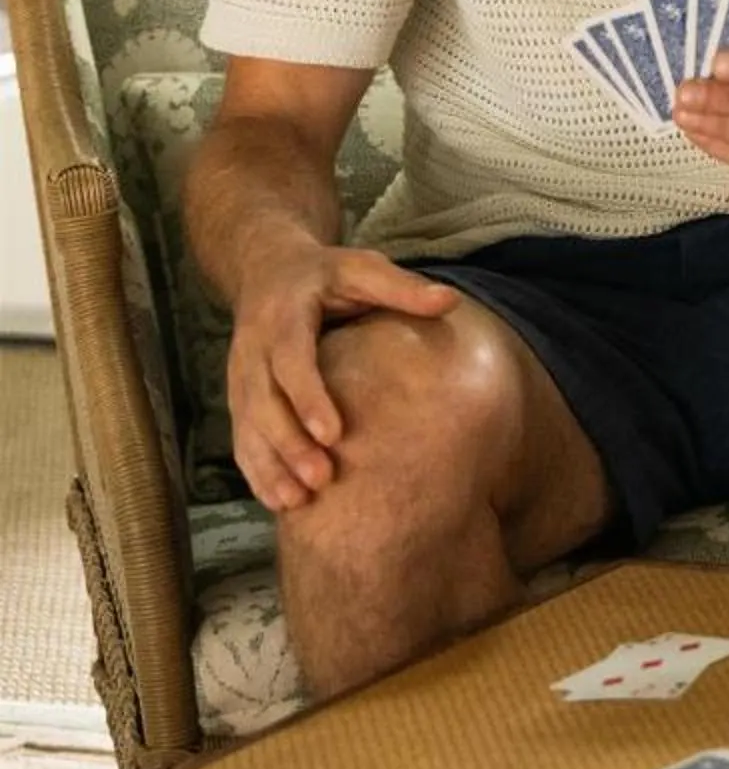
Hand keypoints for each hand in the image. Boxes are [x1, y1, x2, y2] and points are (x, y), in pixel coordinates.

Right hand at [224, 240, 458, 512]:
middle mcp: (252, 348)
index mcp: (283, 315)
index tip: (333, 434)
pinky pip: (241, 436)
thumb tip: (449, 301)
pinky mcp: (239, 395)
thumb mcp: (360, 267)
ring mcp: (240, 375)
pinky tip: (277, 500)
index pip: (290, 361)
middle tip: (321, 479)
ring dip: (269, 465)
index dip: (308, 398)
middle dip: (288, 444)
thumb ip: (400, 287)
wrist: (266, 270)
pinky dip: (256, 469)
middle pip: (263, 403)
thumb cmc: (325, 273)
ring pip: (247, 426)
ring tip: (297, 502)